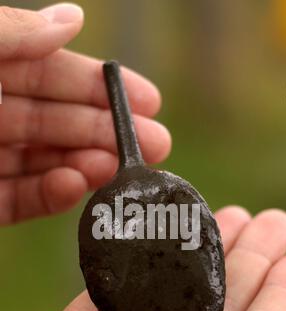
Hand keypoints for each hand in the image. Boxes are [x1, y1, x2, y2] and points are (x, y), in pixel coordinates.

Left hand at [0, 4, 169, 224]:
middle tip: (156, 146)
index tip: (150, 101)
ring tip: (119, 169)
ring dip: (86, 166)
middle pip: (57, 124)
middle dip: (107, 133)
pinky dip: (51, 197)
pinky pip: (18, 202)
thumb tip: (74, 16)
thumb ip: (13, 34)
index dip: (102, 88)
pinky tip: (75, 186)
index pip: (52, 75)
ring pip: (44, 164)